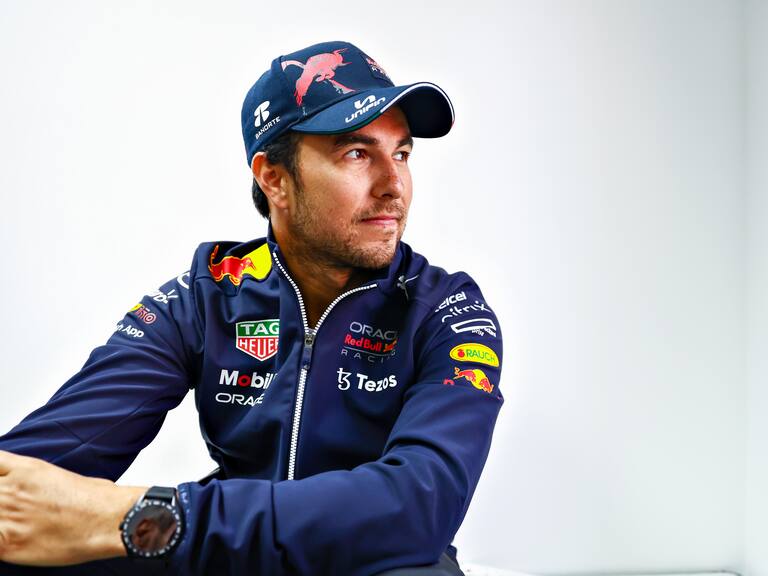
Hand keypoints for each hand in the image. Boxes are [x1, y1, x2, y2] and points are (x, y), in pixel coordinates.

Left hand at [0, 450, 146, 565]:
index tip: (3, 484)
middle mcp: (11, 490)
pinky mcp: (7, 543)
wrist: (110, 520)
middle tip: (12, 509)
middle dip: (0, 501)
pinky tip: (8, 539)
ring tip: (16, 522)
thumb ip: (28, 480)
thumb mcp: (57, 475)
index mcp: (25, 469)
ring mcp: (7, 516)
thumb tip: (20, 488)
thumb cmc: (96, 499)